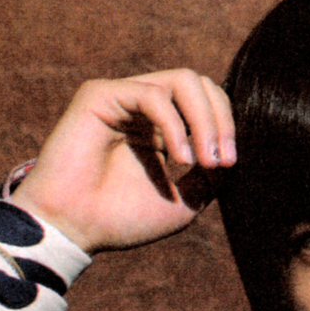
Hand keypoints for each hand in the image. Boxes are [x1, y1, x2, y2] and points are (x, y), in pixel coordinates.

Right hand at [9, 69, 235, 253]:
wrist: (77, 229)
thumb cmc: (124, 219)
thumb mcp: (186, 201)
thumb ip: (212, 175)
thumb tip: (232, 152)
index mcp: (164, 130)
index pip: (209, 104)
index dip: (227, 128)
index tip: (228, 164)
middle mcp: (145, 109)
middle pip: (201, 85)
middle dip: (222, 121)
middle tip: (222, 161)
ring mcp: (124, 98)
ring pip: (184, 81)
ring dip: (205, 120)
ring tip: (203, 160)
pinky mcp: (101, 94)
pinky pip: (153, 94)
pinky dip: (175, 125)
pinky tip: (179, 157)